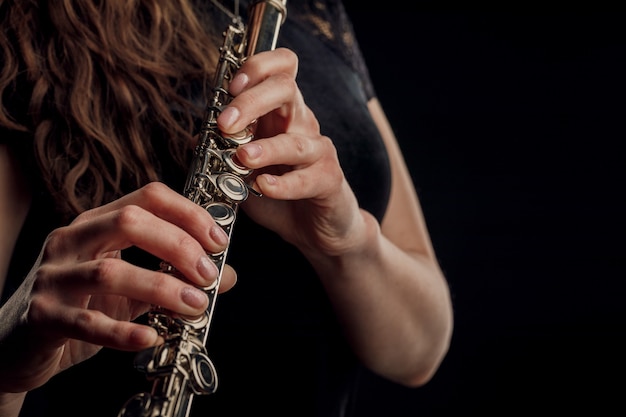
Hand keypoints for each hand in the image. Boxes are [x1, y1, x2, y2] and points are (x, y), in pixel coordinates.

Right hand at [0, 182, 235, 392]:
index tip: (218, 241)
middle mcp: (72, 240)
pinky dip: (123, 332)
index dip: (189, 214)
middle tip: (207, 274)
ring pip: (109, 271)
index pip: (148, 197)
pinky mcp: (43, 315)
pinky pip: (86, 321)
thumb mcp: (133, 286)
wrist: (20, 343)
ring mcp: (53, 277)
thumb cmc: (81, 306)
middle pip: (129, 222)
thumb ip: (174, 277)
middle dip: (178, 246)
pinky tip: (151, 337)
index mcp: (96, 223)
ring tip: (194, 306)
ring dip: (161, 288)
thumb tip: (225, 275)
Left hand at [218, 48, 368, 257]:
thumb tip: (199, 133)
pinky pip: (307, 177)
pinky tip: (264, 186)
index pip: (281, 67)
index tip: (231, 85)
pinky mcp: (328, 179)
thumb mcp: (244, 168)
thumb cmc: (279, 192)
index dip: (259, 66)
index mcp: (280, 112)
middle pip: (286, 89)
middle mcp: (301, 124)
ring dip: (266, 148)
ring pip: (296, 140)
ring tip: (242, 158)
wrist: (314, 228)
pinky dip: (283, 183)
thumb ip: (224, 149)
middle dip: (252, 101)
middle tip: (225, 124)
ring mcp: (318, 151)